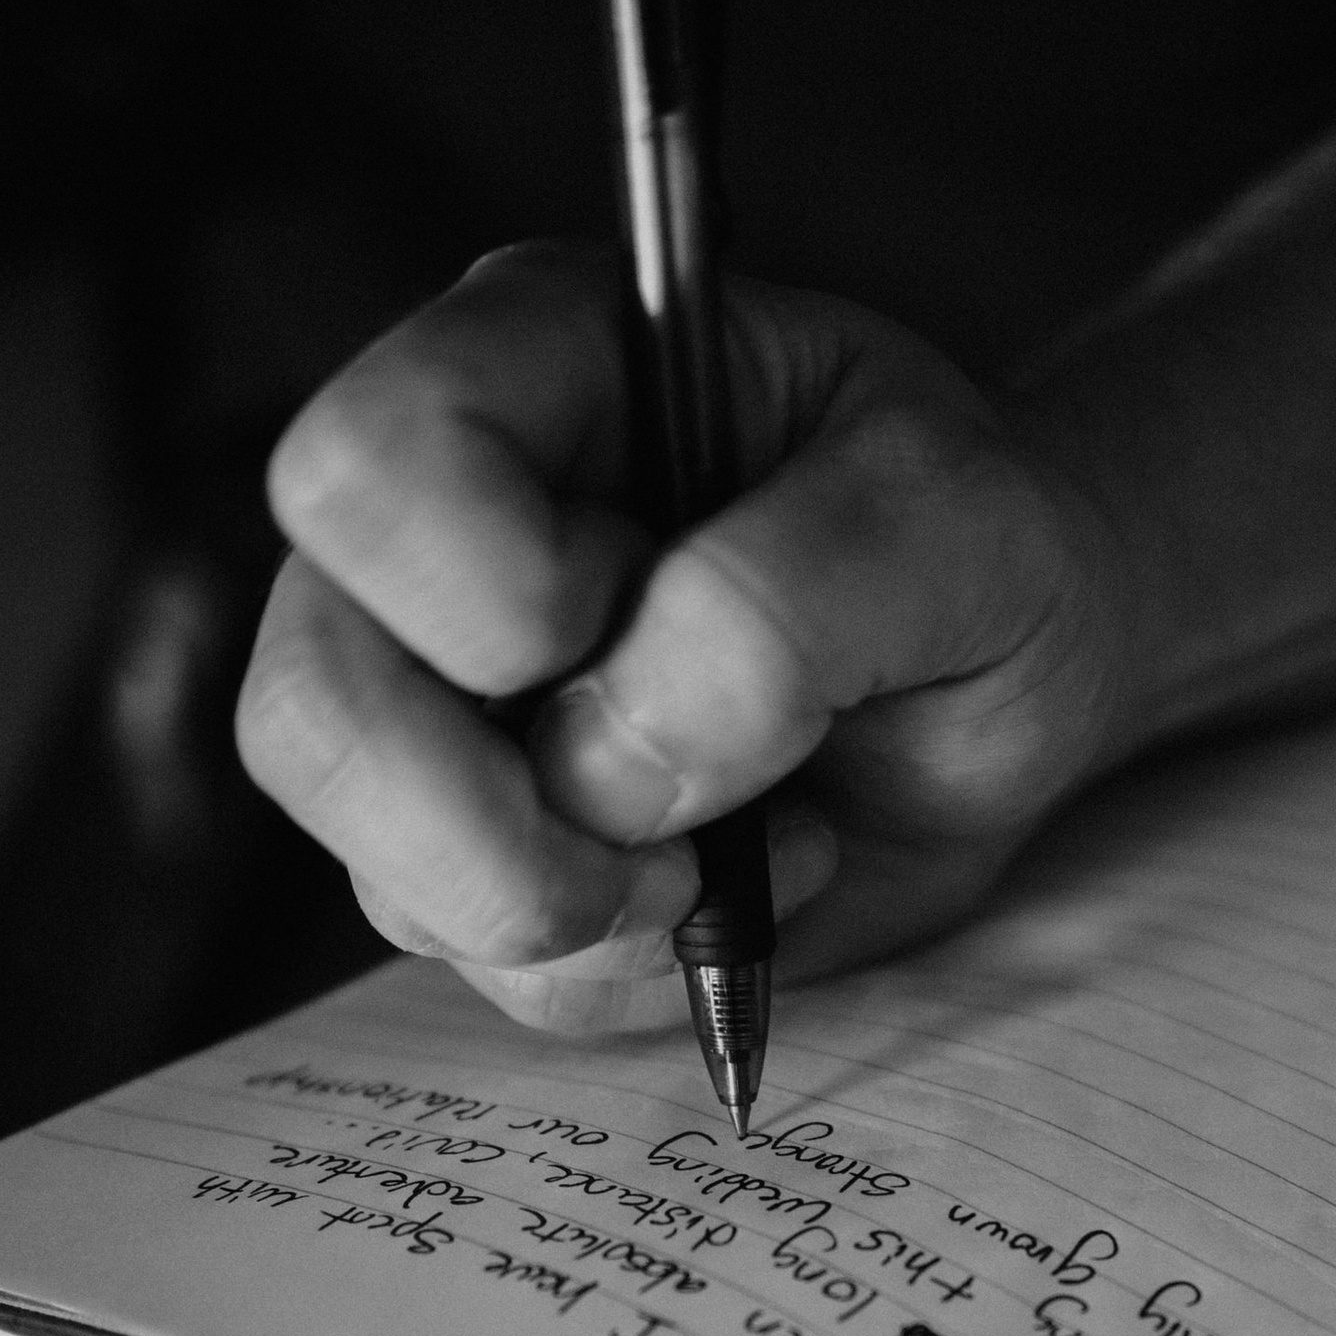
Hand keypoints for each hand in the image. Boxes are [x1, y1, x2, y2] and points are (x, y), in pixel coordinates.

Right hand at [234, 245, 1134, 1036]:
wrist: (1026, 677)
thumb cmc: (981, 550)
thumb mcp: (950, 523)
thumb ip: (788, 603)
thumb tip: (609, 768)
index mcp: (530, 368)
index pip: (366, 472)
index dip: (487, 590)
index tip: (634, 611)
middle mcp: (440, 540)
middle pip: (308, 706)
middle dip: (493, 825)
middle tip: (678, 839)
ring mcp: (444, 711)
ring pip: (381, 871)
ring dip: (585, 910)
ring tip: (746, 849)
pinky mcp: (489, 853)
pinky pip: (484, 966)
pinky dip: (628, 966)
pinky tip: (736, 887)